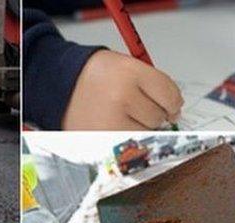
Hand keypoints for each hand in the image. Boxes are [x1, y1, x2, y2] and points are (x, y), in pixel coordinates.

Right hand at [62, 50, 183, 129]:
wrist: (58, 85)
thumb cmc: (96, 77)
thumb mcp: (127, 66)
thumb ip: (154, 85)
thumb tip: (175, 111)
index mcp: (129, 72)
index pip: (170, 95)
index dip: (172, 101)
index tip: (169, 104)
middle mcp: (121, 97)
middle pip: (160, 117)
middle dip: (154, 113)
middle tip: (134, 105)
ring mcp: (111, 121)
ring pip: (147, 133)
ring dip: (140, 127)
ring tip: (120, 115)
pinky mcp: (102, 140)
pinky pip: (131, 145)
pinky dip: (128, 138)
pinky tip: (114, 126)